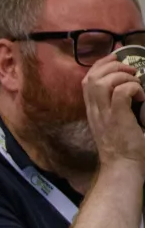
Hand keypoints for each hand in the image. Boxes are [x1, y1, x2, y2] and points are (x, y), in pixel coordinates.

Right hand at [84, 54, 144, 170]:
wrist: (123, 167)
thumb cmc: (124, 148)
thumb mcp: (114, 123)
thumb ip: (117, 106)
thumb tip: (131, 89)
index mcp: (94, 110)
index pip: (87, 79)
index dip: (102, 64)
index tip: (118, 60)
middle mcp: (95, 110)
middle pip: (92, 77)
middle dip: (112, 65)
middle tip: (131, 71)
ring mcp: (105, 114)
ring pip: (102, 81)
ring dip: (121, 75)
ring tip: (135, 82)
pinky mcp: (117, 118)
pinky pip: (121, 92)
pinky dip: (134, 88)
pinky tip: (141, 97)